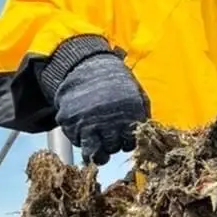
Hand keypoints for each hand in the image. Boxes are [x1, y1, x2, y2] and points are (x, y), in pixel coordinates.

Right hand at [52, 50, 149, 164]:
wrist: (86, 64)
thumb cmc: (115, 80)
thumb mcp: (136, 92)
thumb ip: (142, 114)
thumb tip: (147, 135)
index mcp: (127, 114)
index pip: (129, 144)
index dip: (127, 143)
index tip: (123, 138)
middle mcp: (107, 121)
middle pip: (112, 149)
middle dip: (111, 145)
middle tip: (109, 137)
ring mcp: (86, 123)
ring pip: (93, 152)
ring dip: (96, 151)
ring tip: (97, 145)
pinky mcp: (69, 122)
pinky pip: (76, 141)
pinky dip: (80, 138)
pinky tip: (84, 128)